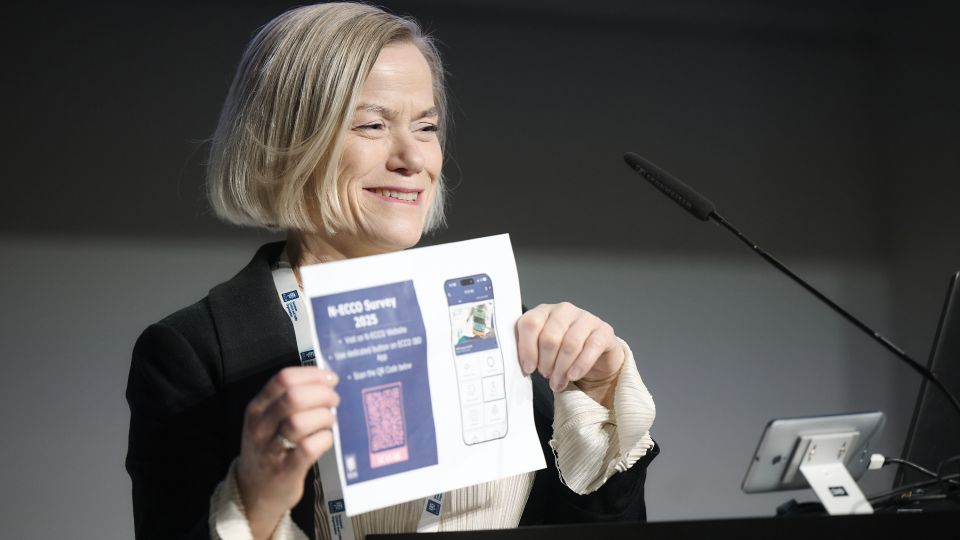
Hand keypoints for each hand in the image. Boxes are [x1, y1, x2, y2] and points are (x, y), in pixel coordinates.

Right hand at [236, 367, 339, 539]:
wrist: (253, 491)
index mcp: (257, 407)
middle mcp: (261, 425)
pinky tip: (325, 439)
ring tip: (328, 422)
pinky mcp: (285, 470)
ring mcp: (271, 449)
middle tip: (333, 401)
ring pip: (300, 422)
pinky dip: (324, 439)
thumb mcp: (268, 419)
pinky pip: (309, 448)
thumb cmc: (269, 448)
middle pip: (293, 397)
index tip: (330, 378)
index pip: (284, 379)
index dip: (312, 374)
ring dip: (323, 417)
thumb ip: (289, 399)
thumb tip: (325, 380)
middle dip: (322, 394)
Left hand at [516, 302, 624, 403]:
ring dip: (561, 368)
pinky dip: (580, 365)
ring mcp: (585, 318)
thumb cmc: (561, 354)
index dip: (527, 348)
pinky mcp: (604, 331)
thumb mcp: (541, 351)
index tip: (528, 368)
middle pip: (549, 337)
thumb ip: (529, 352)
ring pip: (569, 344)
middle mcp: (564, 310)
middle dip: (546, 362)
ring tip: (557, 382)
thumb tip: (518, 366)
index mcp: (543, 311)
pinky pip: (591, 347)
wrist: (595, 358)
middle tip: (545, 375)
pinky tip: (573, 376)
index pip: (530, 323)